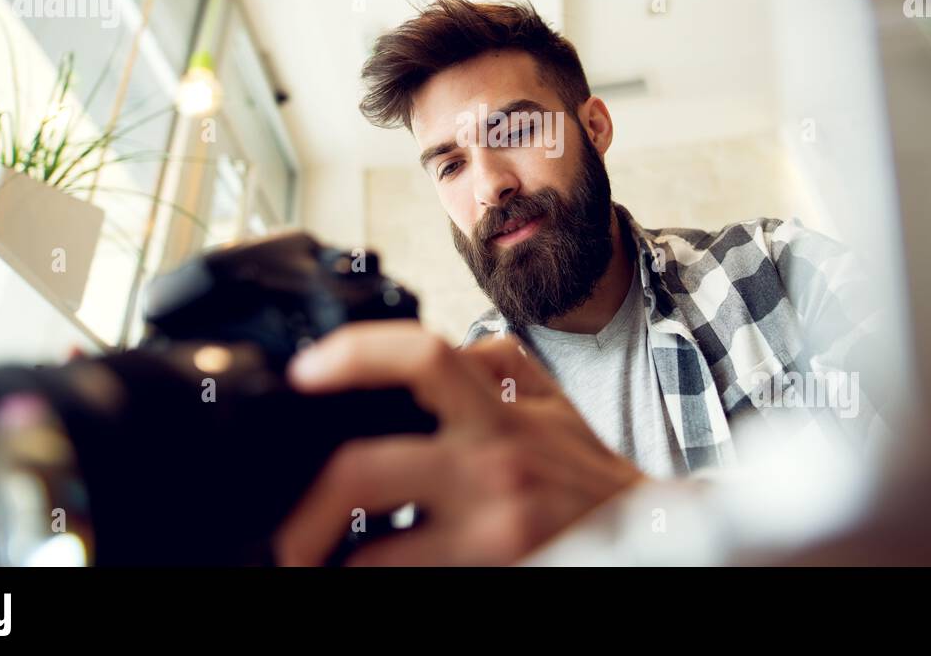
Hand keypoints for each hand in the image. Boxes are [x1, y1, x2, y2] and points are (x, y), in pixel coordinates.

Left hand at [273, 320, 645, 564]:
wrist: (650, 535)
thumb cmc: (586, 469)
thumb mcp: (545, 398)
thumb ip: (485, 366)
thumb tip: (405, 352)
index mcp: (499, 407)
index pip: (420, 356)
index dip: (353, 355)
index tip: (302, 372)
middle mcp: (494, 459)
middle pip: (363, 469)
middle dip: (304, 511)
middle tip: (280, 532)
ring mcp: (495, 521)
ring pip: (373, 551)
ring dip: (328, 561)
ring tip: (311, 565)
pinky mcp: (502, 566)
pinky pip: (407, 577)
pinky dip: (375, 577)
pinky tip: (365, 574)